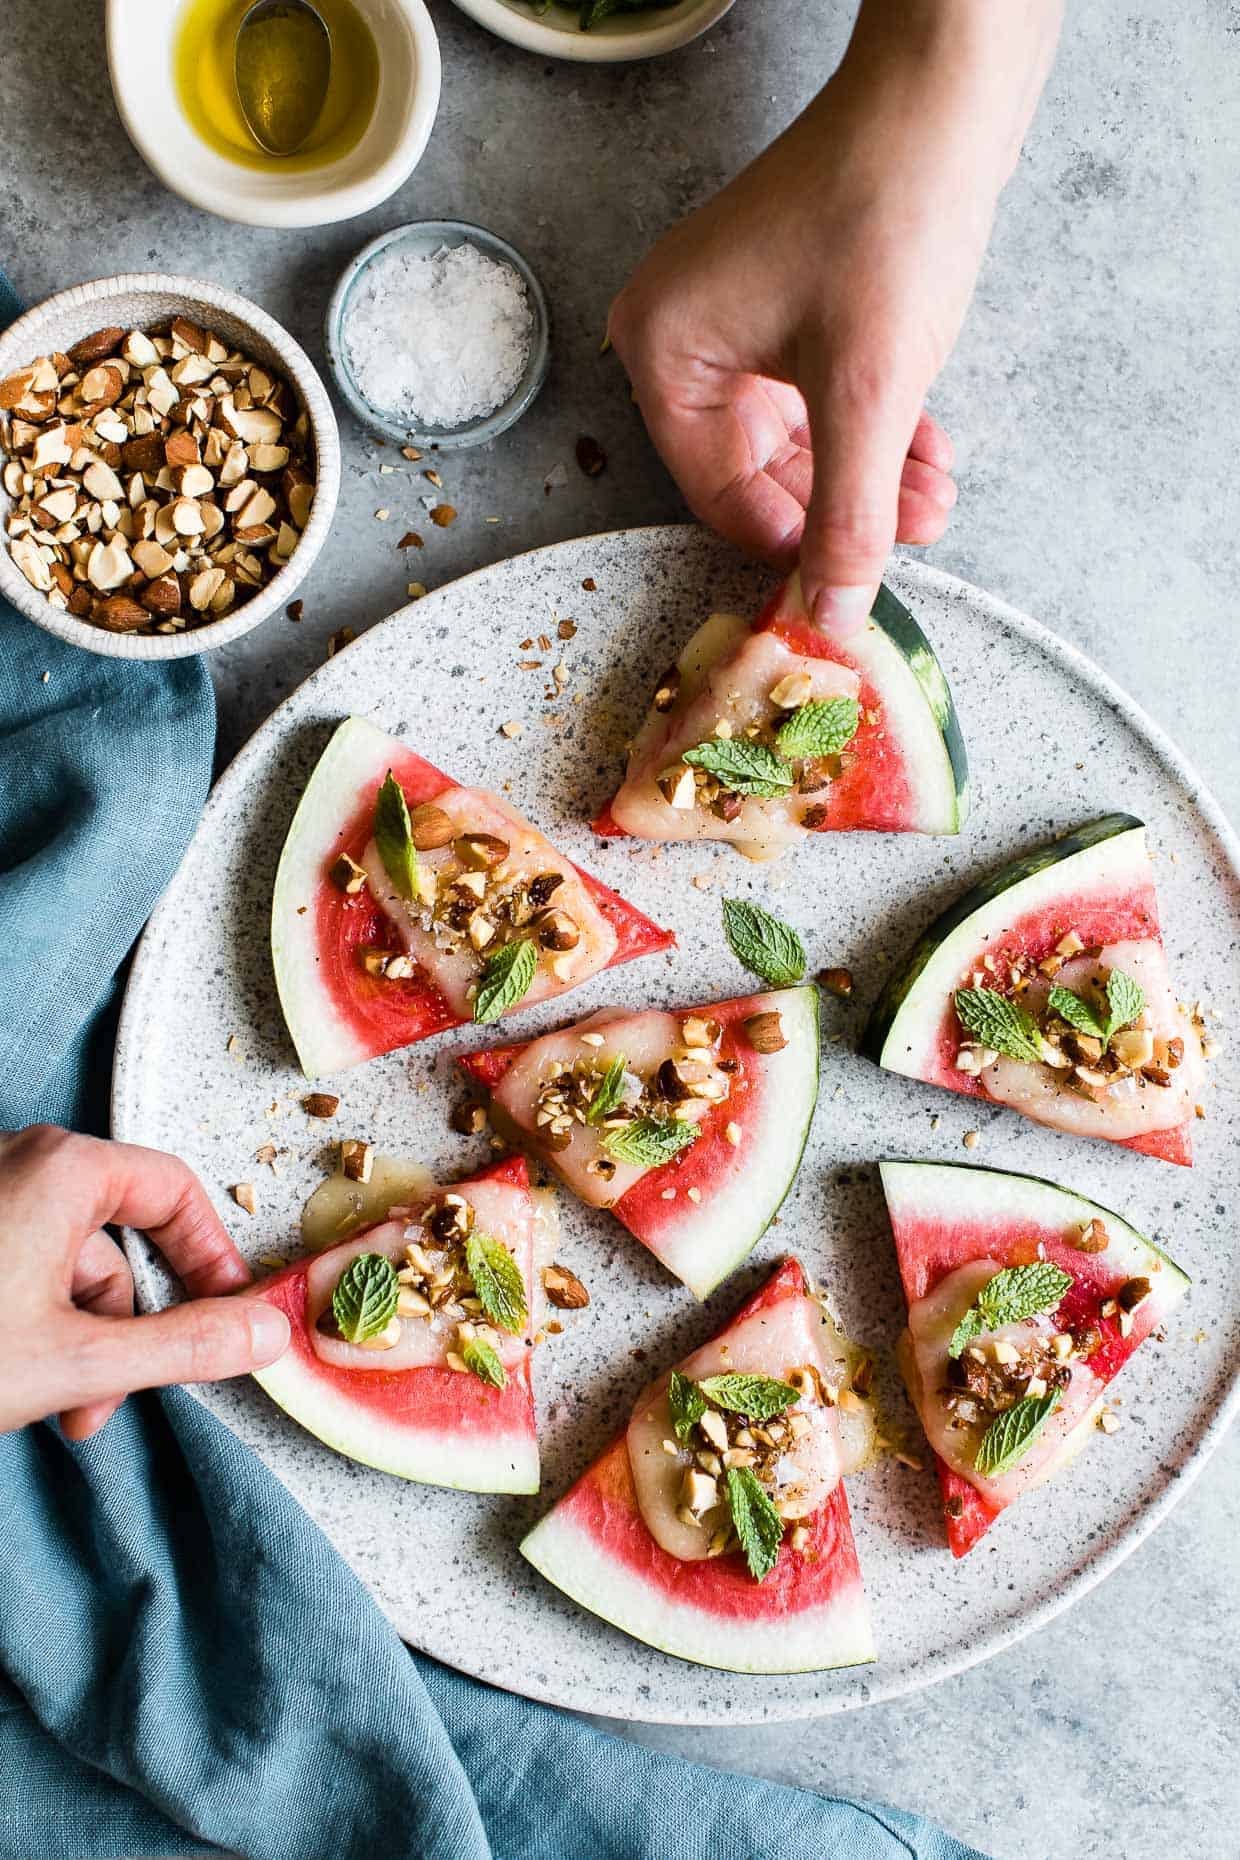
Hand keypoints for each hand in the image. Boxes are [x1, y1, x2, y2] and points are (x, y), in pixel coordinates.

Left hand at [0, 1125, 288, 1439]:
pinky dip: (32, 1323)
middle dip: (125, 1329)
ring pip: (64, 1264)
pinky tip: (21, 1380)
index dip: (210, 1257)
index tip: (226, 1311)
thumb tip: (263, 1333)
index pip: (175, 1190)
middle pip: (117, 1240)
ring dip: (77, 1340)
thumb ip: (183, 1346)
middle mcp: (21, 1160)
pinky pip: (22, 1263)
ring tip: (59, 1406)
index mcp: (62, 1167)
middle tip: (117, 1392)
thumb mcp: (78, 1360)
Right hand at [609, 0, 1061, 636]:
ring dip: (869, 473)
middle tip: (914, 534)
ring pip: (799, 436)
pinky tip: (927, 454)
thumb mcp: (868, 392)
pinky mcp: (784, 297)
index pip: (717, 494)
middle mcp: (681, 334)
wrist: (941, 96)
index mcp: (664, 351)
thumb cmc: (886, 217)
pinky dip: (871, 426)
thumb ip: (847, 516)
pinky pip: (818, 392)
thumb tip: (833, 612)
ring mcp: (733, 313)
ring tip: (934, 498)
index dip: (790, 546)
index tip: (848, 583)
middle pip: (759, 469)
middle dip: (845, 506)